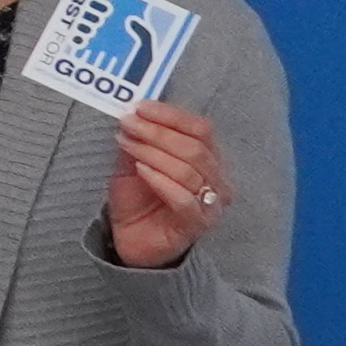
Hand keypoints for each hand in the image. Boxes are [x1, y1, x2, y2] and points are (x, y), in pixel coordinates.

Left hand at [104, 101, 230, 267]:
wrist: (132, 238)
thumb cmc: (139, 198)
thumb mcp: (134, 161)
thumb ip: (138, 139)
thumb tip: (133, 113)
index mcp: (208, 159)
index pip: (200, 129)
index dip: (170, 116)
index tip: (140, 107)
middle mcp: (217, 181)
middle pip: (195, 148)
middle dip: (158, 132)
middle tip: (129, 125)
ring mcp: (210, 205)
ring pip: (189, 170)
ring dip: (153, 153)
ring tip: (128, 145)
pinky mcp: (196, 225)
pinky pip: (184, 199)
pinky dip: (161, 180)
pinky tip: (141, 171)